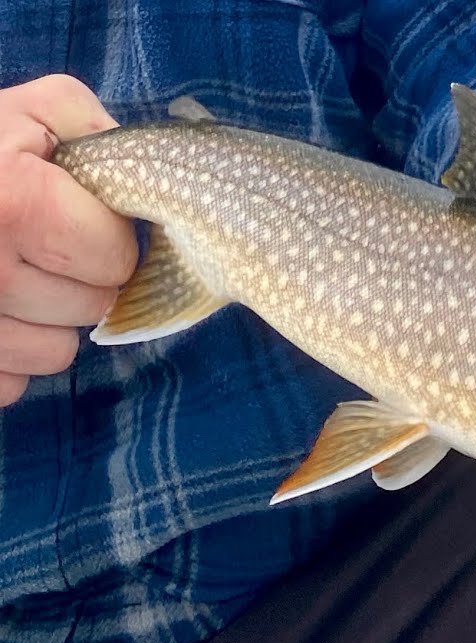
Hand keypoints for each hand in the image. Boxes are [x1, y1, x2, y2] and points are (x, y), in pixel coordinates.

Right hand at [0, 74, 135, 406]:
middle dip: (81, 278)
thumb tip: (144, 177)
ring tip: (10, 274)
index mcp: (14, 203)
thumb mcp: (25, 112)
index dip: (107, 237)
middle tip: (41, 246)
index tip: (78, 219)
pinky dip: (8, 355)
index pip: (117, 258)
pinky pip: (11, 382)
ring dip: (47, 321)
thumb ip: (90, 128)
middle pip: (93, 306)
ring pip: (57, 352)